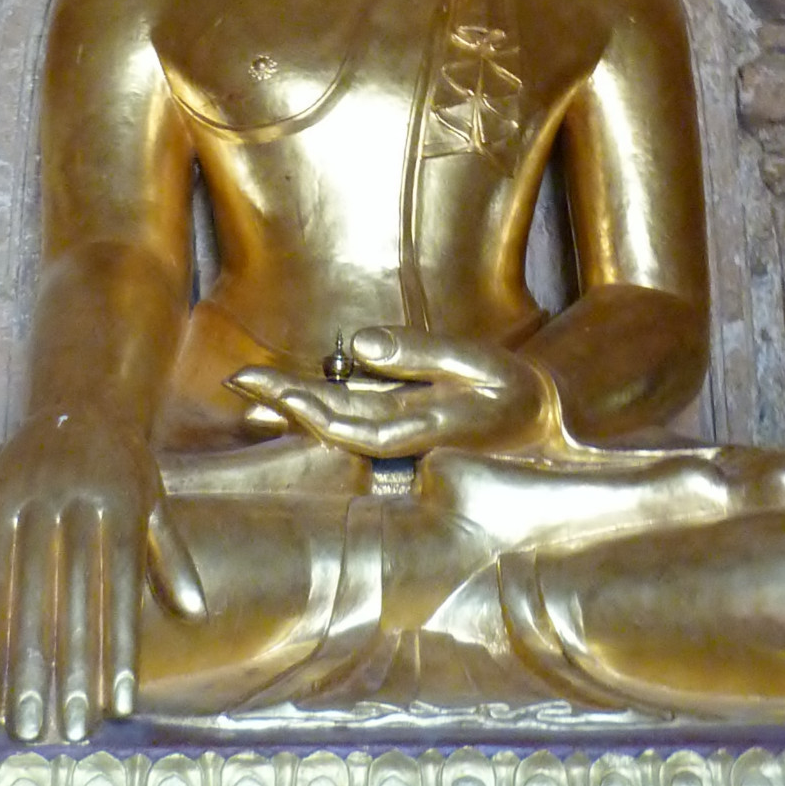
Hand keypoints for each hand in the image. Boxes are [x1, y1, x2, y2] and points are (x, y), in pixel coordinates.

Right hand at [0, 413, 203, 741]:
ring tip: (25, 724)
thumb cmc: (123, 465)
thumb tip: (196, 612)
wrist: (73, 402)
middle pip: (71, 604)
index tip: (120, 708)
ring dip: (24, 669)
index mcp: (120, 501)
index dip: (119, 651)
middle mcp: (72, 501)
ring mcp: (28, 503)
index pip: (120, 590)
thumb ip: (170, 555)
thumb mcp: (155, 498)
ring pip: (25, 600)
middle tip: (69, 733)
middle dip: (70, 673)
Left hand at [229, 326, 558, 462]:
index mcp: (425, 428)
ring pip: (339, 419)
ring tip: (252, 387)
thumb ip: (419, 354)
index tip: (275, 392)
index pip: (356, 425)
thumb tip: (359, 345)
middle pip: (335, 424)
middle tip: (241, 381)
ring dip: (296, 404)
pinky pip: (356, 413)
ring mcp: (402, 435)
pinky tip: (290, 392)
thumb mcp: (478, 363)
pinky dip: (323, 402)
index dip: (312, 410)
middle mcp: (405, 440)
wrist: (543, 430)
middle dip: (288, 403)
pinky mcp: (403, 425)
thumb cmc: (514, 395)